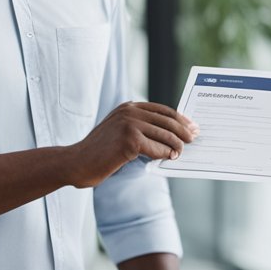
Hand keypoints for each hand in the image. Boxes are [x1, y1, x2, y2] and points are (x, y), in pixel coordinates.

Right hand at [67, 102, 198, 187]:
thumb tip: (170, 136)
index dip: (179, 118)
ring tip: (180, 152)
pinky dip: (164, 154)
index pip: (161, 110)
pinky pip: (156, 148)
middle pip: (166, 120)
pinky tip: (168, 158)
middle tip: (193, 138)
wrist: (77, 162)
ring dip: (176, 145)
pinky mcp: (129, 140)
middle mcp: (129, 111)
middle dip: (183, 130)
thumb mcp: (120, 132)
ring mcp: (129, 124)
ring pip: (164, 134)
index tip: (191, 125)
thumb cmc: (99, 152)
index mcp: (128, 107)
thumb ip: (140, 129)